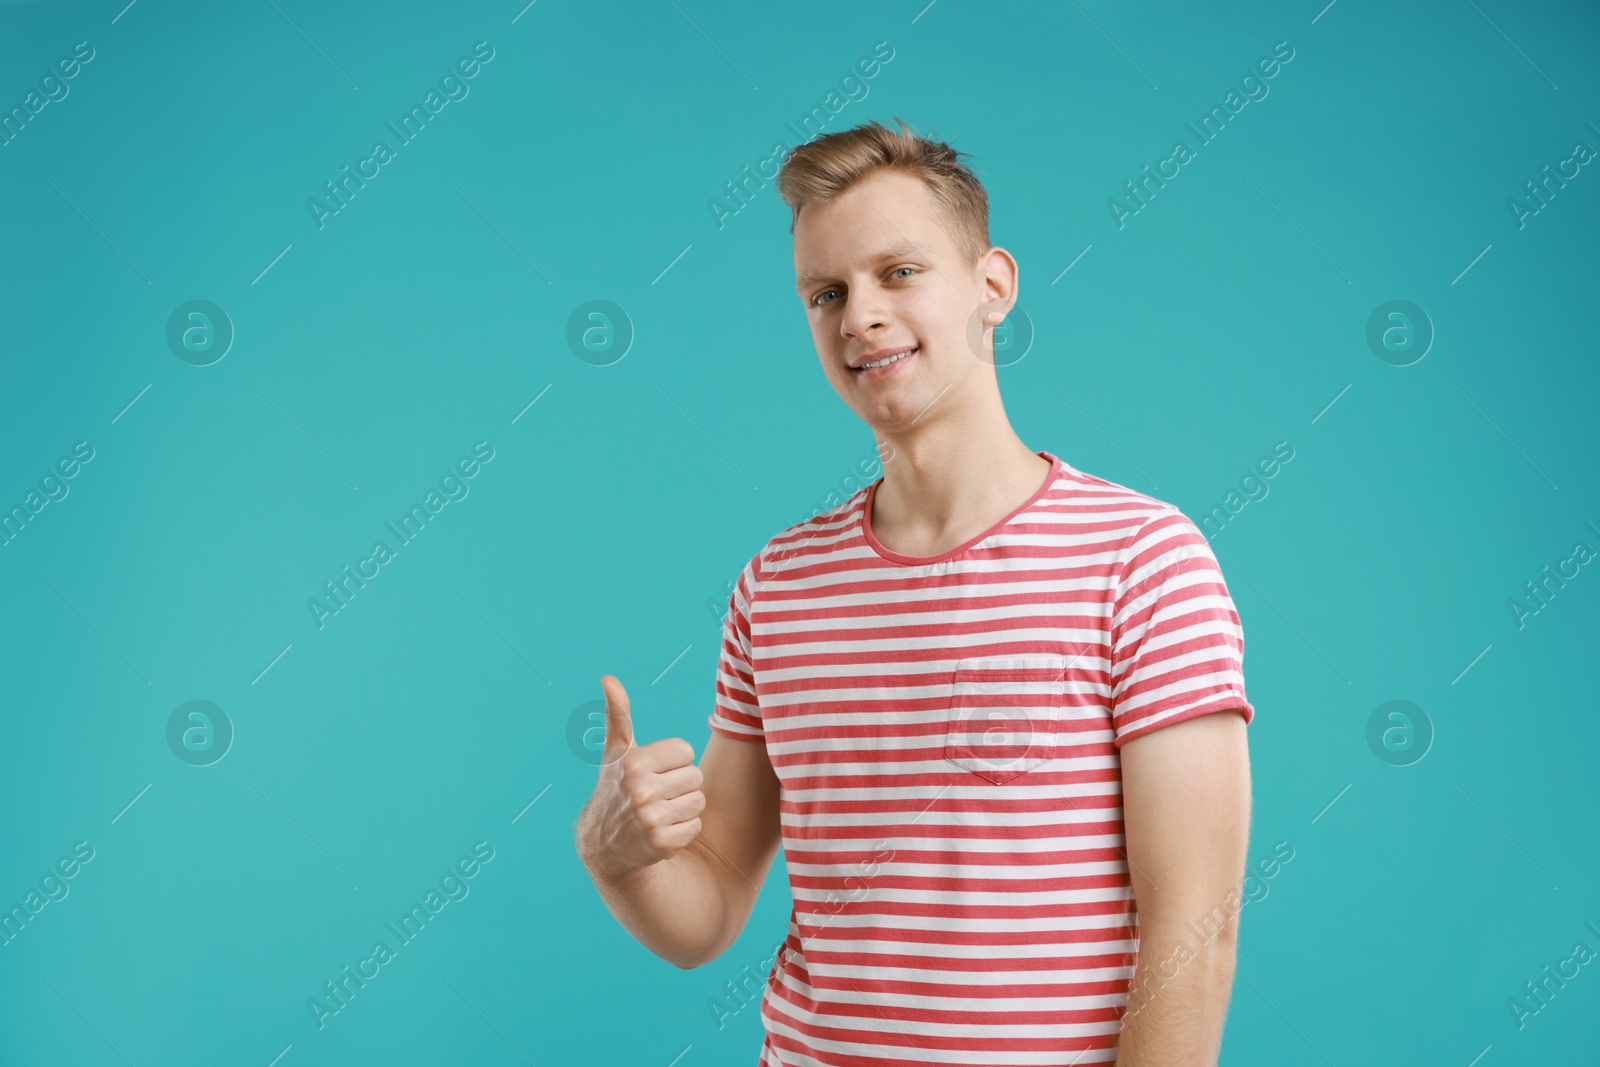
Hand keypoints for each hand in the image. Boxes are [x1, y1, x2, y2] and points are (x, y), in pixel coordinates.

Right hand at [577, 675, 706, 879]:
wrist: (602, 844)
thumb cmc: (615, 787)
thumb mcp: (617, 751)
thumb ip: (619, 714)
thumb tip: (609, 678)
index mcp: (634, 762)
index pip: (686, 752)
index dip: (673, 761)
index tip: (653, 771)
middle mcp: (640, 790)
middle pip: (695, 777)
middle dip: (680, 785)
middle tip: (656, 794)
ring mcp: (650, 819)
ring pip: (698, 802)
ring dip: (683, 808)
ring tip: (659, 812)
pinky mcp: (660, 844)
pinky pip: (695, 827)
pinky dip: (683, 831)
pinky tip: (661, 831)